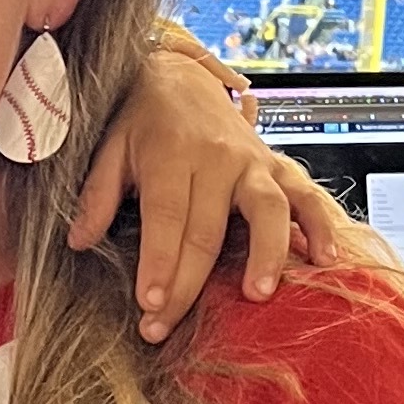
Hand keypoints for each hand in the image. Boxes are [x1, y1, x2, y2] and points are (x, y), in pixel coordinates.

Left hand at [71, 51, 351, 338]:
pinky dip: (321, 224)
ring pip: (267, 211)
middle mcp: (217, 158)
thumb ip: (97, 194)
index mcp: (172, 153)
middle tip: (167, 327)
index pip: (166, 218)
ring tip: (257, 295)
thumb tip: (79, 240)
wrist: (180, 76)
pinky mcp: (277, 165)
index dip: (159, 265)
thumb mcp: (110, 148)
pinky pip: (306, 195)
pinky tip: (324, 258)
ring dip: (267, 254)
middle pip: (207, 231)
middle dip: (188, 285)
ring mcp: (253, 162)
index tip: (151, 305)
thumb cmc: (143, 118)